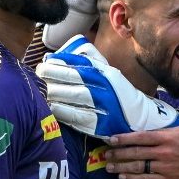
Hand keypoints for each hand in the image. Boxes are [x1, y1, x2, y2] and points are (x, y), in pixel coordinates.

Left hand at [38, 36, 178, 138]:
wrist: (139, 117)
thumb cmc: (117, 92)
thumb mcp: (107, 72)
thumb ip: (87, 60)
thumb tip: (60, 53)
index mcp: (106, 73)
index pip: (80, 65)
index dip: (61, 64)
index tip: (44, 64)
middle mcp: (106, 88)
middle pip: (75, 81)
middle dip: (54, 78)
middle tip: (39, 76)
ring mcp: (104, 107)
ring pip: (75, 99)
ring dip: (56, 95)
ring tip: (43, 92)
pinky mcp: (102, 125)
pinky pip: (79, 118)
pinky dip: (64, 113)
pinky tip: (52, 109)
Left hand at [105, 126, 178, 178]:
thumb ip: (163, 132)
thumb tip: (145, 132)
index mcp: (167, 138)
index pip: (140, 137)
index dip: (124, 139)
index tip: (111, 140)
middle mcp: (164, 152)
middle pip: (136, 153)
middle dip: (118, 154)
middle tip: (105, 154)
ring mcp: (165, 168)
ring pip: (138, 167)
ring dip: (121, 167)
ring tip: (109, 167)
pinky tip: (123, 178)